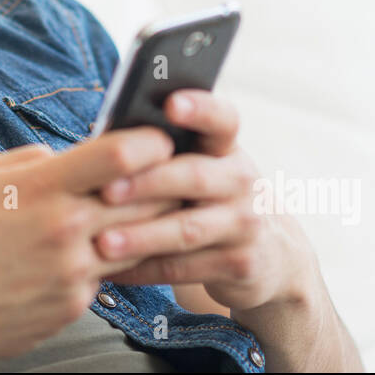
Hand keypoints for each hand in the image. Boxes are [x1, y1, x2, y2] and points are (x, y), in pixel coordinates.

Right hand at [0, 129, 183, 364]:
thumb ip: (34, 159)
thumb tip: (76, 151)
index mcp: (41, 186)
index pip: (120, 154)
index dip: (150, 141)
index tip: (159, 138)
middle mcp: (64, 228)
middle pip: (145, 196)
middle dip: (163, 183)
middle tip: (175, 172)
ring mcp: (72, 270)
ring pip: (137, 239)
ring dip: (147, 225)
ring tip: (148, 211)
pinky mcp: (74, 305)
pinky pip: (107, 276)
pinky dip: (106, 262)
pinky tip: (96, 253)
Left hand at [91, 89, 317, 312]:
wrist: (272, 254)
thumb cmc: (209, 197)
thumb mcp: (203, 166)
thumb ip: (165, 153)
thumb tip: (101, 143)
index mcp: (226, 148)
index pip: (222, 119)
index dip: (200, 109)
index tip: (171, 103)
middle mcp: (242, 181)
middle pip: (195, 176)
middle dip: (147, 183)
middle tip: (106, 190)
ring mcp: (245, 224)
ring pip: (187, 229)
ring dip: (141, 236)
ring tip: (102, 243)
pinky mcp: (240, 265)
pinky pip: (184, 268)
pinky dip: (144, 269)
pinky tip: (112, 270)